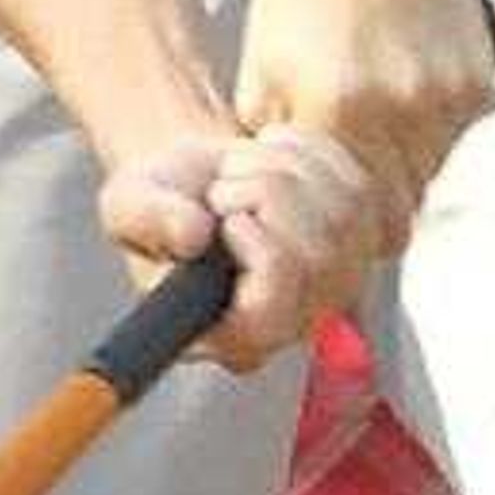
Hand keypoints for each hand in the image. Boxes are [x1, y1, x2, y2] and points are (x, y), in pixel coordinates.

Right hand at [97, 123, 381, 373]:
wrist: (200, 176)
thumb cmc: (163, 204)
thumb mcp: (128, 206)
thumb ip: (149, 221)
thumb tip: (192, 234)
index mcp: (230, 336)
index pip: (272, 311)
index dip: (259, 253)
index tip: (228, 218)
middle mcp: (292, 323)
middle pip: (314, 255)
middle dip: (264, 193)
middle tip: (223, 188)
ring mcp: (338, 282)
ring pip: (341, 214)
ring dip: (282, 169)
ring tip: (241, 174)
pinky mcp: (366, 239)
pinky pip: (354, 185)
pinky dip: (310, 157)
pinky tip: (274, 162)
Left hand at [234, 0, 494, 247]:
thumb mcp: (261, 74)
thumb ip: (274, 149)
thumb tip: (286, 212)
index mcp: (338, 112)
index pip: (358, 218)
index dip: (348, 234)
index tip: (335, 231)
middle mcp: (399, 110)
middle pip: (402, 203)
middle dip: (376, 208)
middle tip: (354, 198)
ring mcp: (445, 93)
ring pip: (433, 170)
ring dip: (405, 170)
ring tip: (375, 140)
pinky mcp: (475, 75)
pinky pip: (455, 131)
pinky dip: (430, 131)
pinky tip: (403, 98)